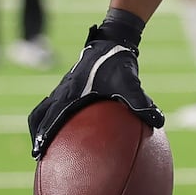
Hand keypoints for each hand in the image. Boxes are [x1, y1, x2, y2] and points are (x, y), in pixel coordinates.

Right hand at [28, 24, 163, 158]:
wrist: (113, 40)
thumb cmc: (118, 62)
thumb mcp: (130, 83)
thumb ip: (141, 102)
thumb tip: (158, 121)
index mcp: (72, 92)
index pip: (52, 117)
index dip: (43, 136)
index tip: (39, 154)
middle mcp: (63, 90)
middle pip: (40, 115)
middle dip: (37, 134)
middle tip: (38, 154)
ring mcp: (64, 86)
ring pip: (43, 108)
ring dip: (41, 124)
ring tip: (44, 142)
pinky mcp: (69, 84)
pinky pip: (54, 102)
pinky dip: (52, 115)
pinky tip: (67, 125)